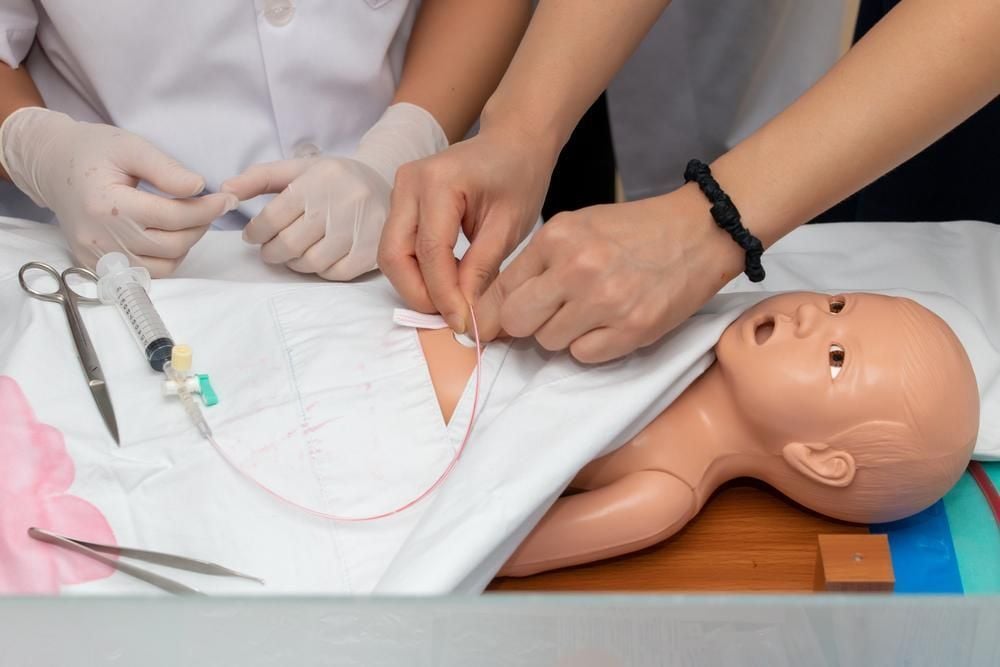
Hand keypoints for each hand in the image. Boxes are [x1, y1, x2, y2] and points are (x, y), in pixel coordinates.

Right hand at [0, 107, 234, 276]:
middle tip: (209, 208)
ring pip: (163, 266)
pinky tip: (168, 236)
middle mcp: (100, 236)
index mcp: (107, 204)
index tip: (226, 199)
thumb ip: (165, 169)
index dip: (207, 209)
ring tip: (188, 221)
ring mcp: (96, 256)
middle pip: (172, 245)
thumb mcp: (130, 147)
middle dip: (199, 227)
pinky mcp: (95, 265)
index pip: (172, 217)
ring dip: (185, 246)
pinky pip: (144, 274)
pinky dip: (165, 259)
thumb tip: (199, 187)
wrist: (51, 165)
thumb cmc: (93, 151)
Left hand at [223, 103, 447, 280]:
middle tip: (269, 251)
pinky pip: (336, 274)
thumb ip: (258, 178)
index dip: (256, 233)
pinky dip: (321, 272)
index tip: (253, 237)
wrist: (383, 183)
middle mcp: (339, 203)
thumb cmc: (331, 179)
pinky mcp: (372, 250)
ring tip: (292, 255)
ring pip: (312, 263)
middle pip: (290, 244)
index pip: (273, 218)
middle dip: (272, 252)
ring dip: (294, 264)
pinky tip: (318, 260)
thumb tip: (223, 191)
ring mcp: (358, 229)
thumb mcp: (296, 169)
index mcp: (316, 181)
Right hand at [378, 126, 556, 332]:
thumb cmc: (518, 175)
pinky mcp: (401, 203)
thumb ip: (483, 268)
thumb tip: (466, 314)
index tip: (465, 323)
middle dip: (420, 294)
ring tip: (453, 303)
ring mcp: (399, 191)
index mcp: (438, 182)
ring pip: (391, 255)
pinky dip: (418, 272)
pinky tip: (448, 283)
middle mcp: (408, 183)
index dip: (444, 294)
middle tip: (452, 317)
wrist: (513, 142)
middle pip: (394, 255)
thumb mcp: (510, 225)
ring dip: (416, 286)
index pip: (430, 252)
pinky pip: (400, 247)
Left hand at [475, 185, 743, 362]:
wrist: (699, 231)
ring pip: (549, 341)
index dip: (493, 311)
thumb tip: (495, 308)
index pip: (501, 289)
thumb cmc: (634, 231)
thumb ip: (539, 263)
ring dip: (563, 334)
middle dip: (525, 325)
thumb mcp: (579, 228)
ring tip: (591, 311)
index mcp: (557, 237)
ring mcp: (605, 300)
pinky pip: (584, 355)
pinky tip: (610, 322)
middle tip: (548, 315)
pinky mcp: (632, 328)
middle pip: (517, 321)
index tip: (493, 324)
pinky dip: (592, 345)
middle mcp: (576, 267)